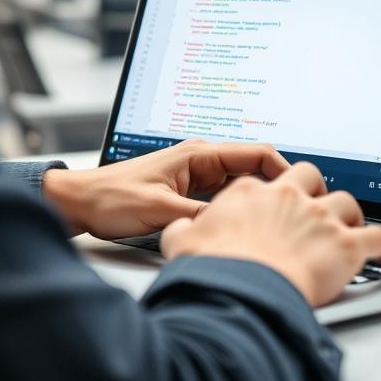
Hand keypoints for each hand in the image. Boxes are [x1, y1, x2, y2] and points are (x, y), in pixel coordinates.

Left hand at [42, 139, 288, 239]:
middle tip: (293, 213)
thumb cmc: (111, 198)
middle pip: (252, 168)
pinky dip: (236, 208)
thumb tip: (237, 227)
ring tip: (273, 222)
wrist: (79, 202)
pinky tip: (242, 226)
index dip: (283, 170)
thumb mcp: (161, 211)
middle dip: (275, 187)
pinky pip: (222, 197)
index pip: (256, 152)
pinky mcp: (186, 191)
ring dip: (255, 199)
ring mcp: (194, 175)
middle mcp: (200, 160)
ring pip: (239, 184)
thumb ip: (202, 217)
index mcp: (199, 154)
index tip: (301, 190)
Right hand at [161, 162, 380, 306]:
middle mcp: (287, 197)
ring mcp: (319, 218)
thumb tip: (179, 230)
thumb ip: (182, 230)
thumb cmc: (211, 268)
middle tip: (314, 206)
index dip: (270, 196)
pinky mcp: (346, 245)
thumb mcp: (180, 241)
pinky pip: (380, 241)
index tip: (272, 206)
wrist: (240, 290)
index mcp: (249, 192)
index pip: (264, 183)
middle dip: (314, 188)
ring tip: (351, 230)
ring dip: (350, 216)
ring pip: (346, 203)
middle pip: (310, 177)